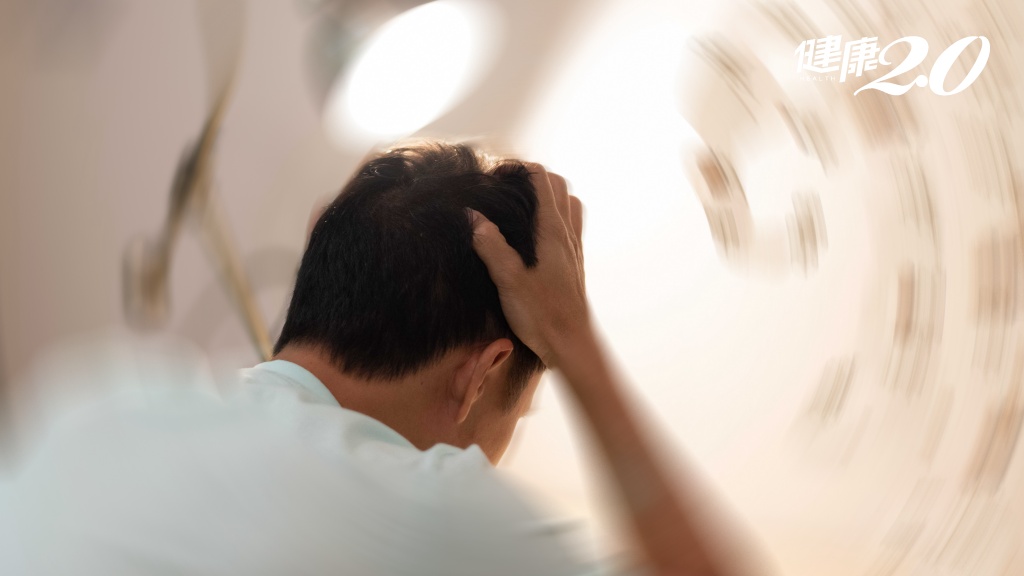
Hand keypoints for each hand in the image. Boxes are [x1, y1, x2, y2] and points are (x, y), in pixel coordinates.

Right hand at [468, 163, 588, 367]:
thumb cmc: (543, 315)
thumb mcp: (509, 280)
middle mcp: (567, 235)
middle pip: (559, 187)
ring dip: (548, 196)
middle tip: (505, 186)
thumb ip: (491, 245)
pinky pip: (569, 226)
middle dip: (532, 177)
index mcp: (553, 232)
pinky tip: (534, 236)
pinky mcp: (573, 265)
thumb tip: (472, 216)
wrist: (572, 345)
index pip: (543, 180)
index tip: (495, 176)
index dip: (519, 169)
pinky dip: (554, 217)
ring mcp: (574, 249)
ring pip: (568, 205)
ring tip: (520, 204)